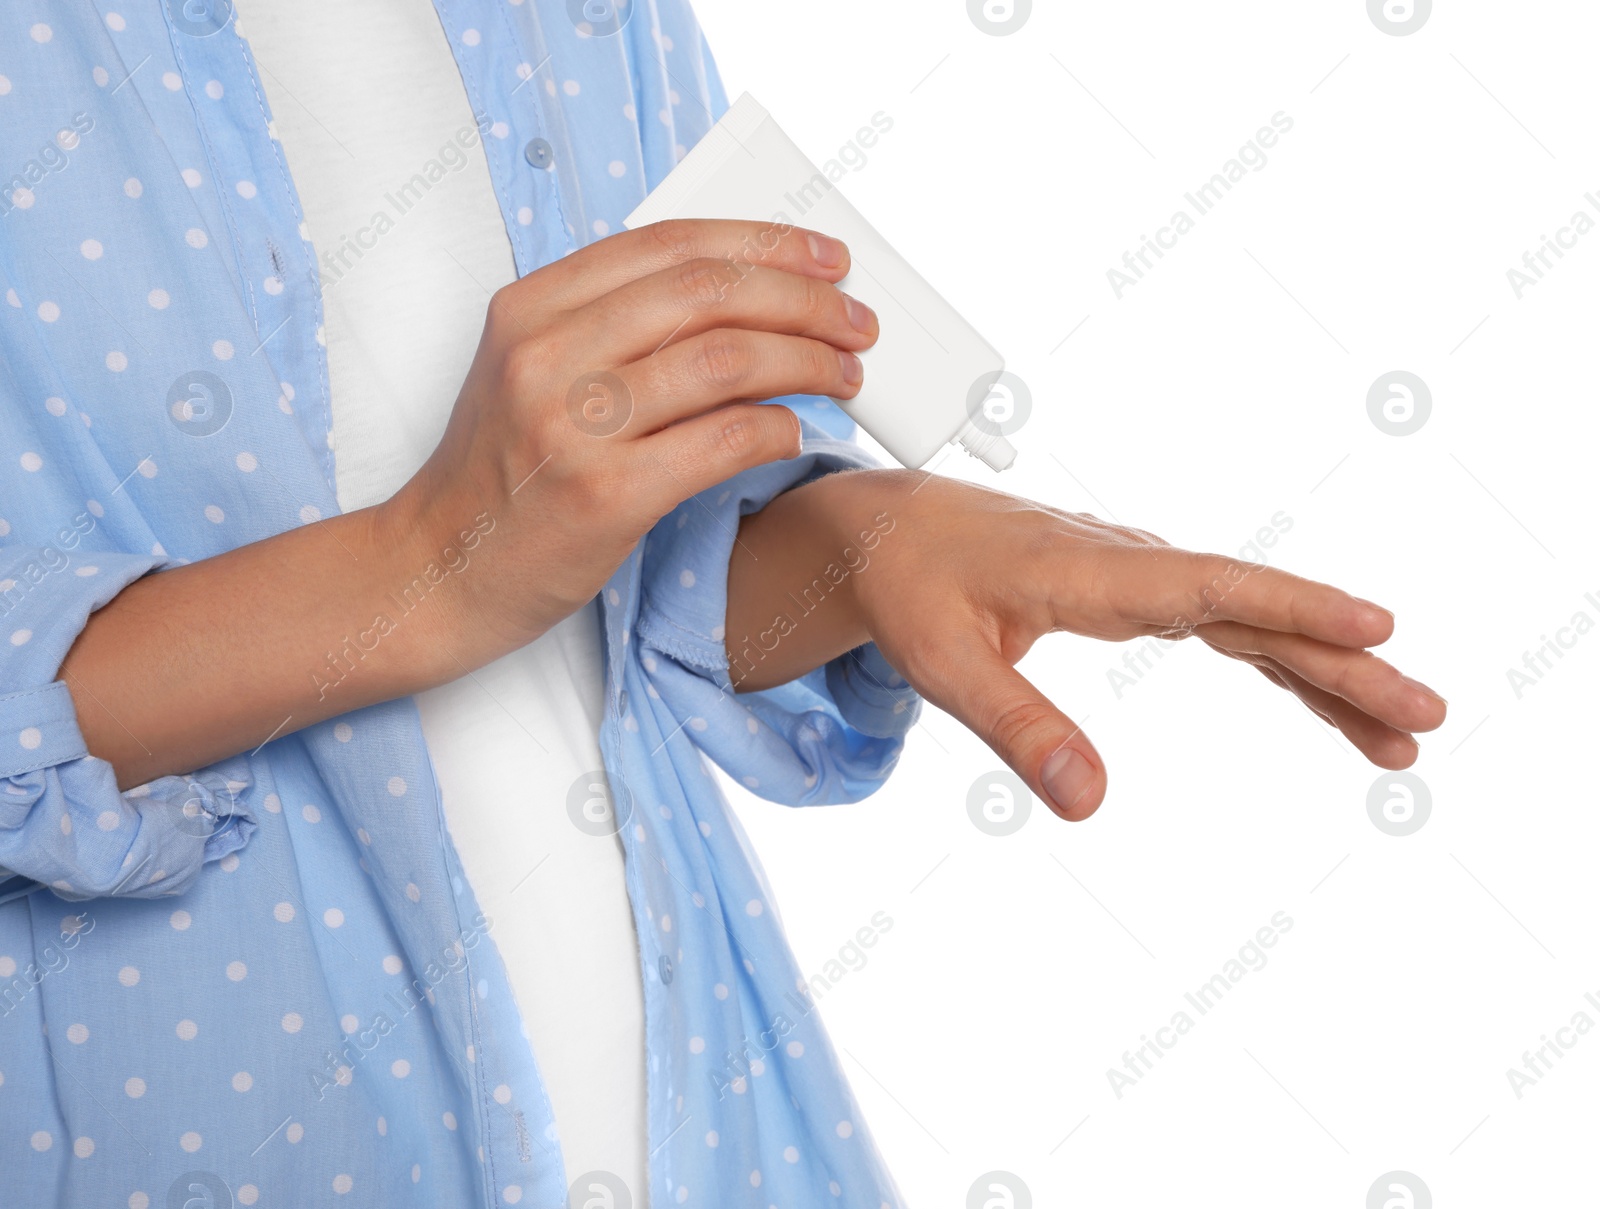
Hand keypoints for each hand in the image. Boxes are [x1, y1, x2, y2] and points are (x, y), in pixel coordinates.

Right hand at [62, 219, 878, 787]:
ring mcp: (573, 425)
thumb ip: (611, 325)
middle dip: (805, 301)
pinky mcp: (604, 496)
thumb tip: (742, 300)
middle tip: (857, 322)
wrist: (435, 572)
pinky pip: (723, 441)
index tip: (825, 259)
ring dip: (808, 361)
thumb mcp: (531, 371)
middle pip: (710, 293)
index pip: (671, 245)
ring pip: (727, 360)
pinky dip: (779, 428)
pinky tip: (799, 431)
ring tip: (847, 375)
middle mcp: (547, 355)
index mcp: (530, 307)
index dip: (764, 242)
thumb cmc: (500, 476)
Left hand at [727, 471, 1446, 820]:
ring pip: (1254, 619)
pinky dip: (1280, 654)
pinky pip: (1226, 621)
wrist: (889, 530)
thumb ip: (1016, 726)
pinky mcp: (1137, 591)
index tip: (1375, 629)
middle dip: (1344, 662)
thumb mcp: (944, 663)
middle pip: (1257, 611)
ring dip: (1327, 669)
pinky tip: (1322, 690)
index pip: (1214, 589)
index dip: (1295, 607)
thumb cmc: (911, 586)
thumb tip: (1088, 802)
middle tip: (1424, 714)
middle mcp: (1131, 566)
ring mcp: (1141, 576)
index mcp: (1091, 574)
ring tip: (1396, 731)